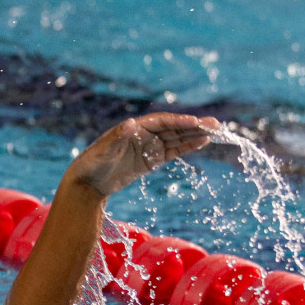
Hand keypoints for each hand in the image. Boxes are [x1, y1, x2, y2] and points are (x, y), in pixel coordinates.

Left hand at [65, 113, 217, 198]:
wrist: (87, 183)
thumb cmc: (92, 164)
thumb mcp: (103, 152)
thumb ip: (117, 138)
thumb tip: (130, 124)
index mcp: (134, 128)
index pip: (162, 122)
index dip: (179, 121)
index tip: (196, 122)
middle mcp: (144, 134)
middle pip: (173, 127)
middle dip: (194, 125)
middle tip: (216, 124)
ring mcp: (149, 146)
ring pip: (176, 138)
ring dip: (195, 134)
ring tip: (216, 131)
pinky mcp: (151, 160)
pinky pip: (172, 151)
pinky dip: (187, 147)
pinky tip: (202, 142)